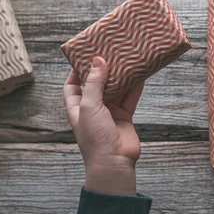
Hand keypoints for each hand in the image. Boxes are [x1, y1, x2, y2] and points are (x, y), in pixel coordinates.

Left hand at [64, 57, 144, 195]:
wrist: (114, 162)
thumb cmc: (95, 137)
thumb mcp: (90, 106)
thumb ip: (94, 83)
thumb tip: (98, 60)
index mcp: (77, 106)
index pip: (72, 84)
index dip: (76, 70)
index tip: (85, 54)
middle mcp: (92, 108)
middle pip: (96, 83)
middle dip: (102, 69)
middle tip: (110, 51)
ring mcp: (109, 112)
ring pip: (116, 88)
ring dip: (121, 76)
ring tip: (126, 59)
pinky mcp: (124, 116)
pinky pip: (130, 97)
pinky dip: (135, 87)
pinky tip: (141, 74)